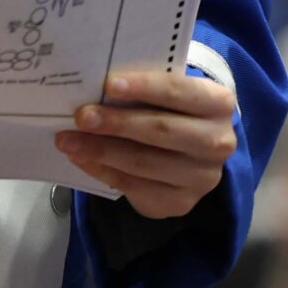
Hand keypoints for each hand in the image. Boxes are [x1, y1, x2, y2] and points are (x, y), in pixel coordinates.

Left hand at [57, 68, 238, 219]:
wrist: (194, 153)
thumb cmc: (175, 111)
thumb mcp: (172, 94)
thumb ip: (147, 89)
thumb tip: (96, 86)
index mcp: (218, 104)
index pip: (180, 91)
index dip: (144, 87)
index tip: (108, 84)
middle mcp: (217, 142)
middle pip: (161, 131)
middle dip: (117, 123)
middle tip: (81, 116)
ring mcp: (201, 178)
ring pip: (144, 163)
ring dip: (100, 150)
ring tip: (68, 140)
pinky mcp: (181, 203)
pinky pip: (134, 187)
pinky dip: (102, 171)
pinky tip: (81, 158)